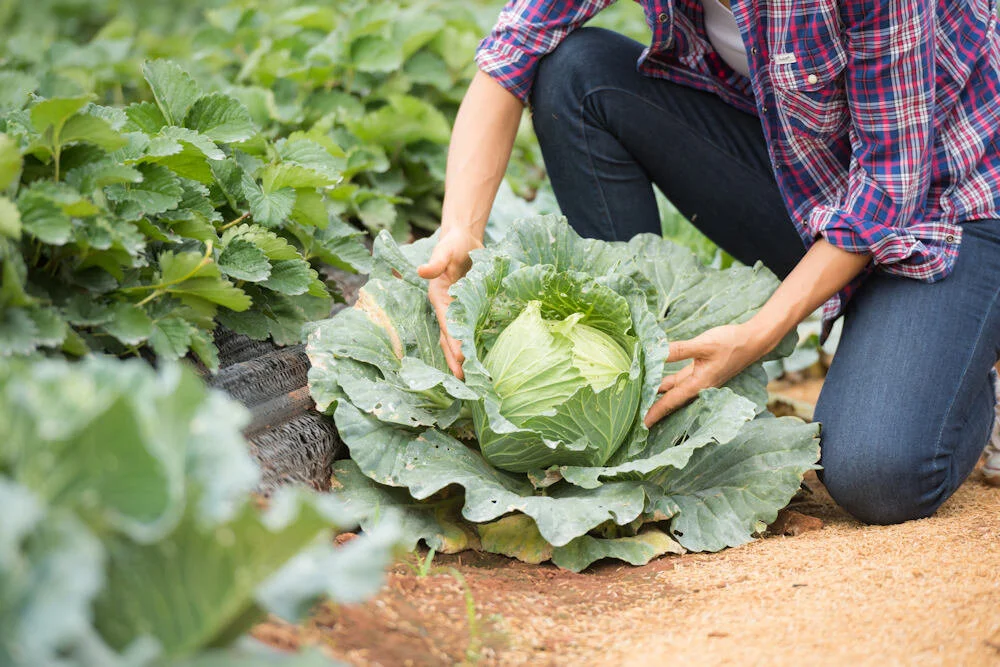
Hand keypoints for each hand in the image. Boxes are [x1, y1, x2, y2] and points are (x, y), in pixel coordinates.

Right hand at [416, 227, 483, 378]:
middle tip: (463, 380)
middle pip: (449, 337)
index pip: (447, 324)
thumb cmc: (453, 243)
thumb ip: (435, 262)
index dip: (453, 342)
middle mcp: (446, 307)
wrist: (464, 238)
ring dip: (462, 356)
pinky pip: (470, 327)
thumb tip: (421, 271)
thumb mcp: (444, 249)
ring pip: (459, 337)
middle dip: (455, 358)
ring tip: (469, 377)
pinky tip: (482, 356)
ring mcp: (458, 309)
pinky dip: (474, 342)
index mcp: (439, 297)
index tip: (461, 359)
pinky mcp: (470, 306)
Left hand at [643, 324, 767, 427]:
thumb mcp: (704, 344)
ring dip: (657, 395)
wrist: (753, 340)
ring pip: (673, 390)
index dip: (655, 412)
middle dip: (653, 409)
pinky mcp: (699, 371)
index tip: (641, 425)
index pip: (671, 402)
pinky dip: (666, 382)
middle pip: (670, 401)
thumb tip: (655, 352)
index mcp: (699, 385)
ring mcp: (698, 379)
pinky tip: (653, 380)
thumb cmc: (731, 343)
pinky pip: (678, 381)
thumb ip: (679, 350)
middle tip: (633, 418)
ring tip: (638, 400)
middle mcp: (698, 386)